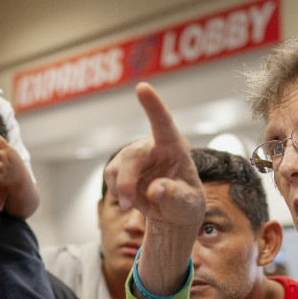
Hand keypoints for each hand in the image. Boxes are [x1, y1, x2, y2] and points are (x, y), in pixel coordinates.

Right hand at [105, 82, 203, 229]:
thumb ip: (175, 196)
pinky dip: (119, 194)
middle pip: (132, 156)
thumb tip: (155, 190)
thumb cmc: (185, 202)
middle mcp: (152, 145)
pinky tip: (133, 199)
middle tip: (128, 206)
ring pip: (116, 169)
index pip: (164, 123)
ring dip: (123, 192)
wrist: (172, 210)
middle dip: (127, 182)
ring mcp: (133, 154)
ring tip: (141, 205)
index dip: (153, 106)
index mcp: (174, 146)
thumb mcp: (187, 204)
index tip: (143, 88)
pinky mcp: (119, 165)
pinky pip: (110, 178)